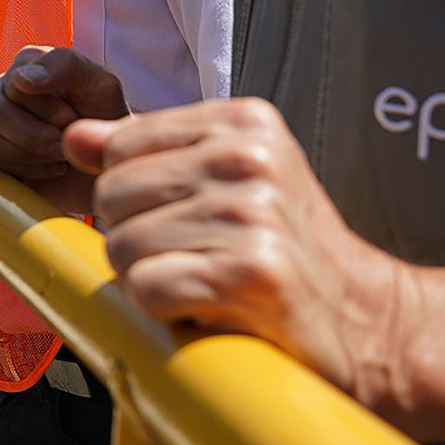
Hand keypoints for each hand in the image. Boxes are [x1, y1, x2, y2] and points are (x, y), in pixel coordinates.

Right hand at [0, 47, 127, 213]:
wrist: (107, 162)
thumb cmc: (104, 119)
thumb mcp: (100, 84)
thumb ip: (64, 65)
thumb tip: (20, 79)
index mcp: (27, 64)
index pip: (15, 82)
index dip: (46, 108)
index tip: (73, 117)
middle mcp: (3, 88)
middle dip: (36, 134)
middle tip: (65, 142)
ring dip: (30, 153)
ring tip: (60, 155)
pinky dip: (26, 170)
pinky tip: (50, 168)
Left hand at [62, 97, 403, 396]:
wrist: (369, 323)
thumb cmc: (290, 251)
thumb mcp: (226, 180)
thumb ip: (148, 153)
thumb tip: (74, 137)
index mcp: (244, 122)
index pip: (120, 146)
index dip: (132, 194)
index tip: (178, 217)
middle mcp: (249, 158)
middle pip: (112, 196)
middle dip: (136, 240)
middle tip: (192, 259)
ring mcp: (252, 213)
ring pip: (123, 246)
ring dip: (150, 280)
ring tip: (204, 284)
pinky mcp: (252, 272)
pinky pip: (147, 288)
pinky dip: (164, 311)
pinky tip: (208, 309)